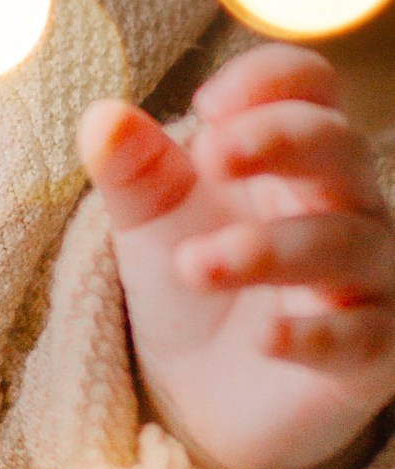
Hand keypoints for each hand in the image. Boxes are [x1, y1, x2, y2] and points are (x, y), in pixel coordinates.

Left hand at [82, 45, 394, 468]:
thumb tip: (100, 118)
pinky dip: (312, 336)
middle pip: (339, 147)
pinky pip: (359, 337)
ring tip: (196, 265)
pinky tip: (264, 339)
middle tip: (211, 157)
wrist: (203, 387)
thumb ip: (130, 167)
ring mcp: (366, 277)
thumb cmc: (194, 274)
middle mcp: (344, 204)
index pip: (312, 86)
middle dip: (278, 140)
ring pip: (343, 243)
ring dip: (268, 249)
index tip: (205, 106)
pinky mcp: (370, 354)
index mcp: (293, 152)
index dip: (269, 80)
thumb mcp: (150, 216)